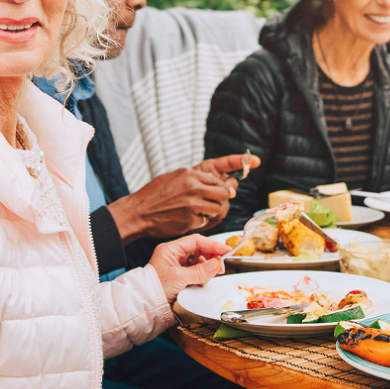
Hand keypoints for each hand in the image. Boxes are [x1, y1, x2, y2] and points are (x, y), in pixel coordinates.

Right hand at [106, 154, 259, 242]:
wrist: (139, 212)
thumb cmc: (154, 194)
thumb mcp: (175, 177)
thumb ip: (196, 179)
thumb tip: (221, 184)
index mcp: (190, 174)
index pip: (219, 178)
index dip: (232, 179)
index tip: (250, 167)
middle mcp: (194, 187)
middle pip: (224, 193)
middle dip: (222, 199)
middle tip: (214, 202)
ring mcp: (193, 204)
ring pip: (219, 209)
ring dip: (213, 212)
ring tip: (199, 211)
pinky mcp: (191, 220)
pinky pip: (208, 221)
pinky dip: (203, 221)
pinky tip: (190, 218)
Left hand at [148, 234, 229, 303]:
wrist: (147, 305)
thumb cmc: (156, 289)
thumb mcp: (179, 279)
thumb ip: (199, 271)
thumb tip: (216, 265)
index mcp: (171, 249)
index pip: (196, 241)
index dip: (213, 245)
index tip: (226, 250)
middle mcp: (174, 255)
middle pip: (199, 250)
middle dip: (211, 259)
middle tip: (220, 269)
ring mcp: (177, 265)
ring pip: (198, 262)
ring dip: (206, 270)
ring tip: (206, 280)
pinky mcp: (179, 276)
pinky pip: (195, 272)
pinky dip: (201, 277)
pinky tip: (201, 284)